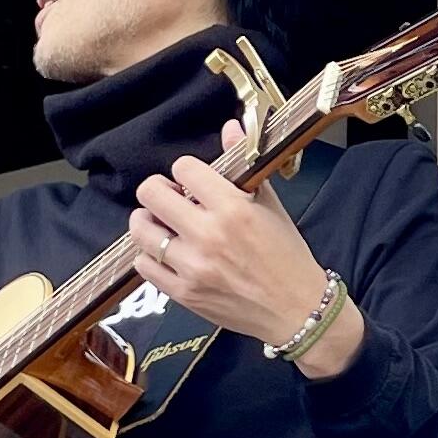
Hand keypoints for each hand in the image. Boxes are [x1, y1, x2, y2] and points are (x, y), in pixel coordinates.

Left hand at [134, 123, 365, 375]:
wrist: (296, 310)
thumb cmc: (287, 257)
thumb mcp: (271, 205)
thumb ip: (244, 165)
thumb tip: (231, 127)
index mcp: (232, 209)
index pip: (183, 169)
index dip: (187, 172)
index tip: (194, 182)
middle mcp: (207, 235)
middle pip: (150, 194)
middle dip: (159, 191)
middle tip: (172, 200)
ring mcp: (192, 267)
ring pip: (141, 230)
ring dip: (148, 222)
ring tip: (164, 225)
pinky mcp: (183, 294)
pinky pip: (144, 265)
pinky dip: (150, 255)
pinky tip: (167, 253)